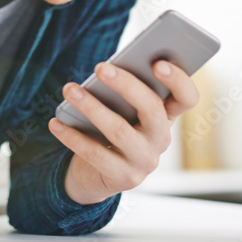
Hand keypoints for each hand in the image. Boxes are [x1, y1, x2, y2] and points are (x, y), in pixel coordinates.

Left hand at [48, 60, 198, 204]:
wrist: (96, 174)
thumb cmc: (110, 128)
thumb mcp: (121, 110)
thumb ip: (123, 91)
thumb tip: (106, 69)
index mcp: (166, 116)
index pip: (187, 98)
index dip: (178, 80)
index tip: (157, 62)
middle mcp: (161, 139)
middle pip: (152, 109)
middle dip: (126, 85)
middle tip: (100, 67)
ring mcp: (145, 162)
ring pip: (119, 131)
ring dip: (92, 107)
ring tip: (70, 89)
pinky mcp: (123, 178)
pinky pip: (96, 154)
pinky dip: (72, 136)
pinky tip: (55, 123)